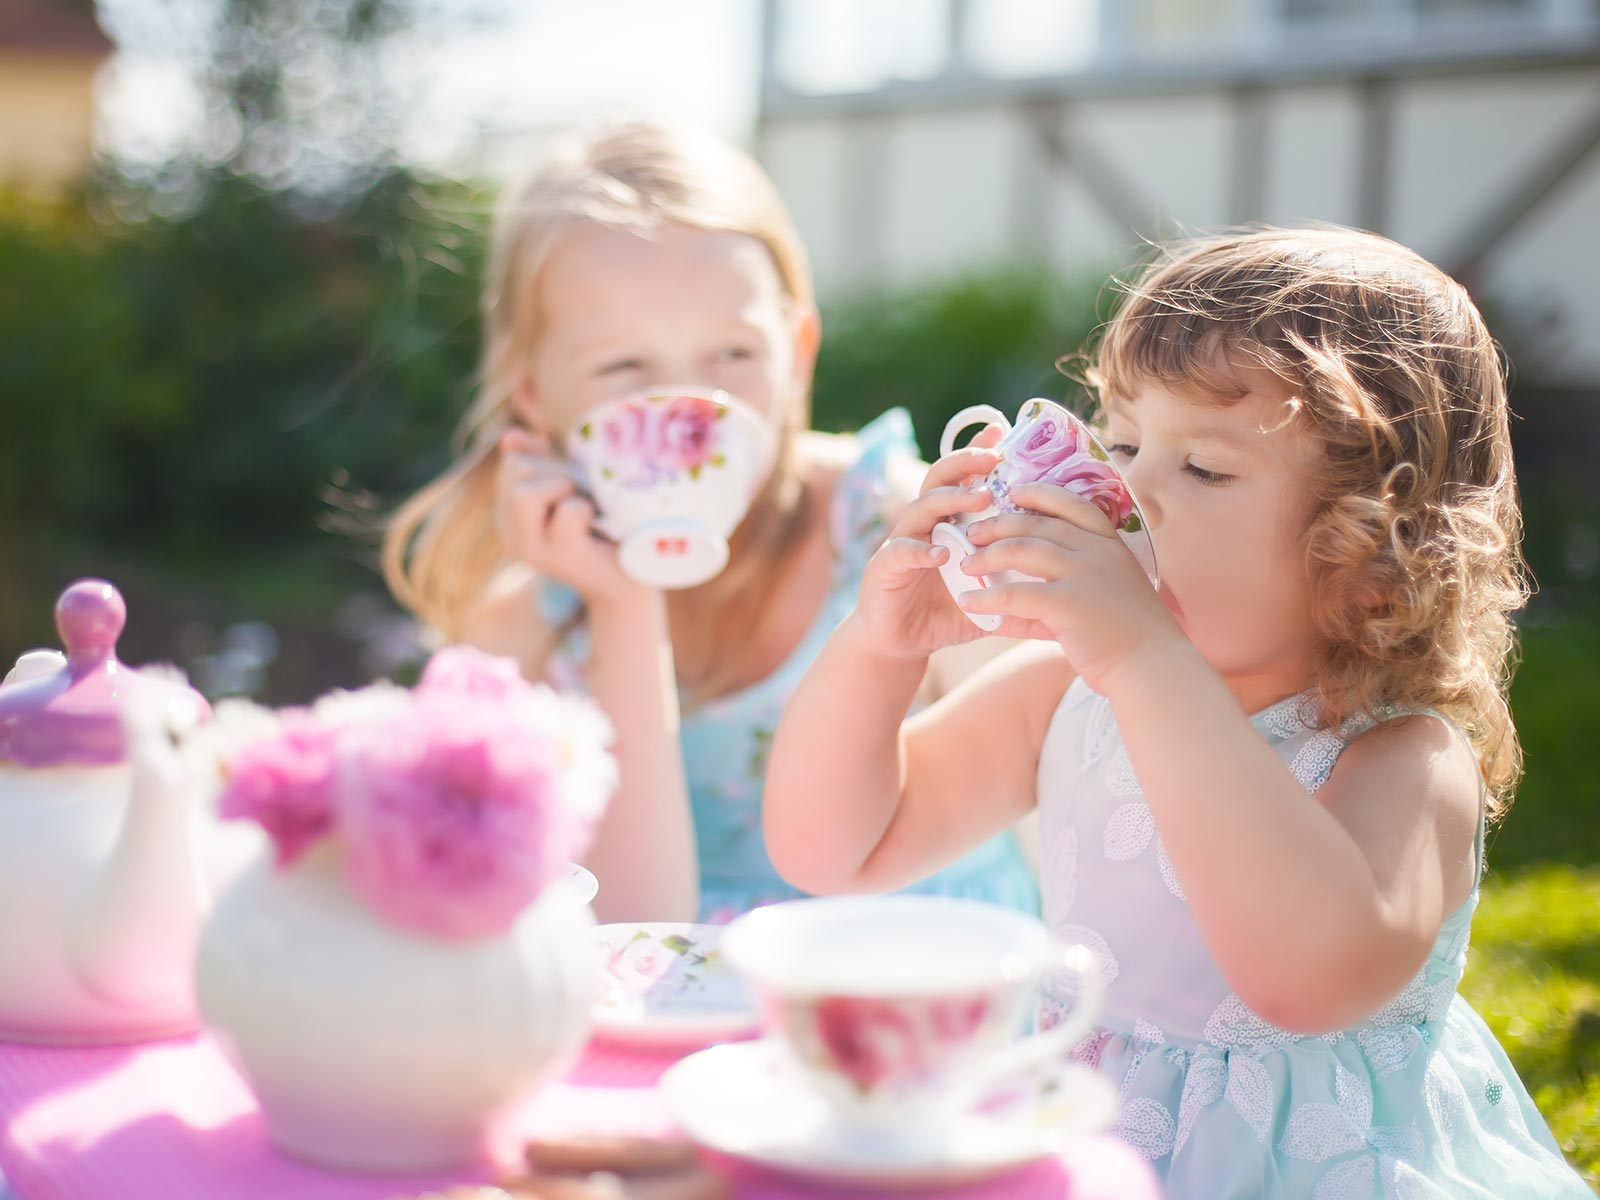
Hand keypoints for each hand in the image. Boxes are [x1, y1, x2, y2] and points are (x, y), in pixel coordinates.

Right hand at [495, 427, 649, 610]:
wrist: (631, 576)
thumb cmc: (603, 523)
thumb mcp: (568, 484)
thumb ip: (537, 459)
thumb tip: (508, 436)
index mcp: (507, 516)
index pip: (513, 462)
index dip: (548, 459)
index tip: (571, 485)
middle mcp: (511, 536)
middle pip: (516, 470)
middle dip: (557, 471)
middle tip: (583, 497)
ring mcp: (531, 550)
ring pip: (525, 492)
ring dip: (566, 488)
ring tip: (585, 509)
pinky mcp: (559, 559)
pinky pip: (569, 511)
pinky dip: (588, 511)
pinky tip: (596, 528)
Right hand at [853, 425, 1034, 658]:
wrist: (901, 642)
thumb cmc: (946, 611)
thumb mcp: (987, 588)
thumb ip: (1015, 572)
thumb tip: (1062, 567)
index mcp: (947, 523)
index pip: (961, 479)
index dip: (977, 454)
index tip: (1000, 431)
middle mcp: (923, 525)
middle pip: (938, 481)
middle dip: (964, 464)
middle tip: (991, 459)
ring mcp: (901, 543)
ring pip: (921, 509)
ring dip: (950, 501)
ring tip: (979, 498)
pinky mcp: (883, 569)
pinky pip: (900, 553)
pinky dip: (919, 550)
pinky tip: (940, 553)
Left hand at [957, 482, 1186, 690]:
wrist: (1152, 665)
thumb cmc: (1129, 637)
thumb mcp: (1100, 601)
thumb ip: (1056, 596)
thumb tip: (1005, 610)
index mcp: (1109, 544)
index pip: (1071, 504)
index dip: (1039, 494)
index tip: (1013, 492)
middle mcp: (1097, 551)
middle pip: (1037, 524)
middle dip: (999, 524)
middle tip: (973, 534)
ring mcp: (1083, 573)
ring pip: (1022, 549)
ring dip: (987, 556)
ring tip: (966, 566)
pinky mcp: (1067, 602)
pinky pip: (1015, 593)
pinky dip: (986, 597)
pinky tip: (968, 603)